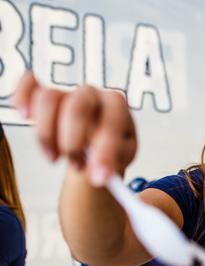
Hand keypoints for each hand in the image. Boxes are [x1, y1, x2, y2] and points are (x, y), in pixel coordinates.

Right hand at [12, 72, 136, 185]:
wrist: (97, 139)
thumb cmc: (112, 146)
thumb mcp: (120, 156)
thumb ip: (112, 161)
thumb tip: (99, 174)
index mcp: (116, 105)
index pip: (110, 122)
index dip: (104, 153)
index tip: (99, 178)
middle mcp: (92, 94)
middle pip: (77, 108)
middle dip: (73, 144)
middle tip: (77, 167)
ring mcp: (67, 92)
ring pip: (48, 100)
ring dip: (47, 136)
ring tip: (56, 159)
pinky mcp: (44, 94)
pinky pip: (30, 86)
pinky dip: (23, 97)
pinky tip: (26, 115)